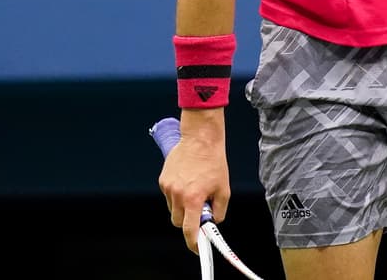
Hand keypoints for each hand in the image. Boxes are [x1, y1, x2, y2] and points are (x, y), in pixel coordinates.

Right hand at [158, 114, 229, 252]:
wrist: (200, 139)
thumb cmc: (213, 161)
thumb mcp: (224, 189)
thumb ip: (218, 210)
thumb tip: (212, 222)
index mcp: (193, 198)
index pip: (189, 230)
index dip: (193, 242)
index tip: (198, 247)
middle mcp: (177, 194)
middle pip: (178, 222)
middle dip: (188, 221)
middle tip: (200, 210)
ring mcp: (167, 187)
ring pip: (173, 209)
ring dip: (182, 207)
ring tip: (195, 190)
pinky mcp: (163, 179)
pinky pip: (169, 196)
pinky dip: (177, 195)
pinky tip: (187, 182)